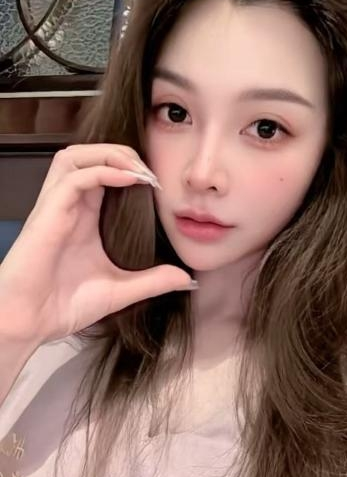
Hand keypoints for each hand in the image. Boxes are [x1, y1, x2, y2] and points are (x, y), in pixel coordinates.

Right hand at [0, 143, 194, 346]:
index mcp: (83, 217)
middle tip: (150, 173)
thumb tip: (188, 280)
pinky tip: (129, 181)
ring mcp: (56, 207)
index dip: (130, 169)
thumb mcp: (120, 290)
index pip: (102, 172)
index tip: (159, 186)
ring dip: (109, 155)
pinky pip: (75, 177)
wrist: (28, 323)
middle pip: (87, 154)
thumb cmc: (61, 305)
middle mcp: (69, 206)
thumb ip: (153, 281)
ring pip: (75, 155)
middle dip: (121, 153)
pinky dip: (103, 171)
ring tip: (138, 171)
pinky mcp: (48, 213)